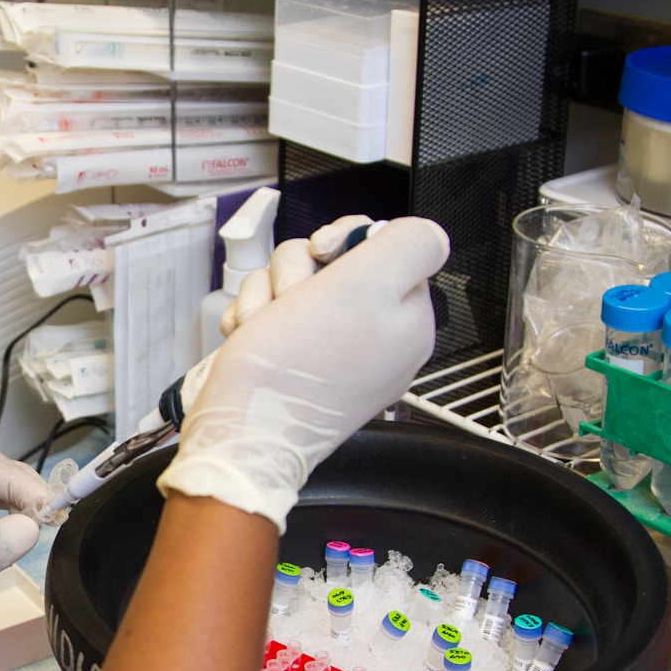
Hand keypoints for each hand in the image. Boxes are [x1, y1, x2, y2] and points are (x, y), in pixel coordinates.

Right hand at [158, 217, 448, 531]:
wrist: (241, 434)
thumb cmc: (296, 371)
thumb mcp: (366, 285)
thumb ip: (410, 245)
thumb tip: (428, 236)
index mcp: (407, 321)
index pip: (386, 246)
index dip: (347, 239)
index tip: (325, 253)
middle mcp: (374, 338)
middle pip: (334, 261)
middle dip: (298, 268)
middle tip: (293, 296)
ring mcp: (331, 352)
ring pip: (296, 283)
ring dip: (269, 293)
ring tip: (265, 323)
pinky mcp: (294, 362)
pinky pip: (273, 314)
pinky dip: (255, 317)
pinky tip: (252, 337)